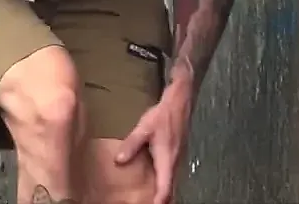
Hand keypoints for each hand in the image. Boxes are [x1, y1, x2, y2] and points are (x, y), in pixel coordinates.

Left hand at [115, 85, 190, 203]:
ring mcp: (177, 159)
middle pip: (170, 189)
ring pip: (171, 182)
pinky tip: (156, 185)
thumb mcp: (144, 128)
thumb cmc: (163, 116)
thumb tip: (119, 160)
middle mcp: (174, 162)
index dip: (159, 200)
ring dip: (164, 192)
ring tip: (152, 200)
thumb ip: (132, 144)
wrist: (179, 103)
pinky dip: (165, 184)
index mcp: (167, 159)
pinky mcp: (175, 155)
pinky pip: (171, 175)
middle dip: (162, 200)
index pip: (165, 187)